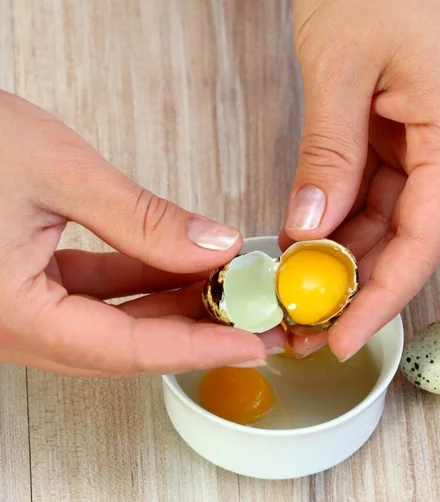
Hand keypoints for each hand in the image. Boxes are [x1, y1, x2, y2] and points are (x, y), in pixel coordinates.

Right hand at [0, 91, 283, 376]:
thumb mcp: (58, 170)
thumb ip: (141, 218)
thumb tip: (212, 245)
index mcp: (10, 312)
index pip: (128, 350)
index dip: (198, 348)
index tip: (250, 343)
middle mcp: (9, 324)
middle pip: (123, 345)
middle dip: (192, 330)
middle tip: (248, 315)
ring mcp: (14, 307)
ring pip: (110, 322)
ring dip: (168, 304)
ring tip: (222, 285)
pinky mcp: (19, 282)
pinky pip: (90, 294)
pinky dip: (136, 280)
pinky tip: (175, 263)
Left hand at [282, 0, 439, 359]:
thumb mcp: (340, 69)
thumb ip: (328, 156)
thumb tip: (309, 229)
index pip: (425, 236)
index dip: (384, 296)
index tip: (344, 338)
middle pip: (409, 236)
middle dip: (357, 286)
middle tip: (307, 325)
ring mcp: (433, 138)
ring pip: (390, 218)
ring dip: (346, 258)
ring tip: (300, 296)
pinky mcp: (406, 131)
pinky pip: (377, 190)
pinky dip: (342, 220)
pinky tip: (309, 247)